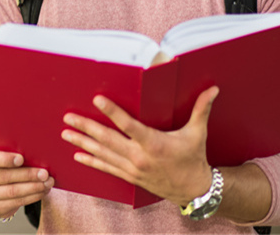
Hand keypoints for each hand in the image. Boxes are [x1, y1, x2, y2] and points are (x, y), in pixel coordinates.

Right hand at [0, 149, 53, 219]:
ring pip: (13, 192)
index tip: (21, 158)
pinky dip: (32, 197)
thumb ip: (10, 150)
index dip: (5, 159)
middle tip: (44, 173)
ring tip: (47, 183)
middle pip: (5, 177)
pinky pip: (17, 203)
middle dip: (28, 175)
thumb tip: (34, 152)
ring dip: (34, 188)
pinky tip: (42, 191)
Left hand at [61, 86, 218, 206]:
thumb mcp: (197, 133)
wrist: (194, 190)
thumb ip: (201, 109)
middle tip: (68, 117)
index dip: (112, 112)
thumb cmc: (193, 158)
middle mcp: (140, 157)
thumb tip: (213, 89)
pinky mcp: (130, 176)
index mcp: (154, 143)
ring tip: (66, 132)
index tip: (97, 99)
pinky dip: (91, 161)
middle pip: (108, 140)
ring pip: (103, 154)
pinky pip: (107, 168)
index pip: (129, 125)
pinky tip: (77, 154)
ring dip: (83, 142)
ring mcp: (133, 168)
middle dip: (86, 127)